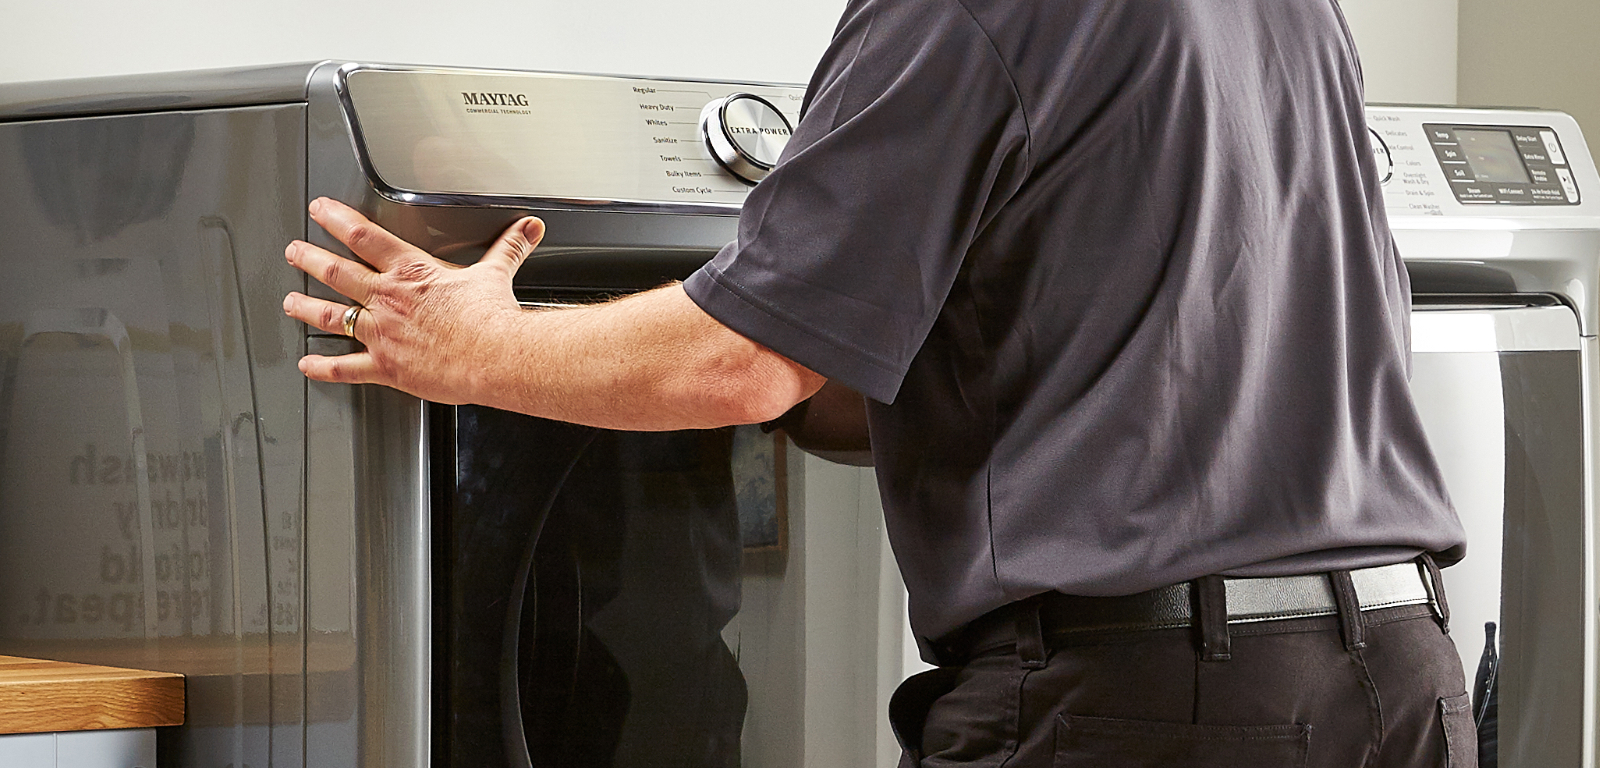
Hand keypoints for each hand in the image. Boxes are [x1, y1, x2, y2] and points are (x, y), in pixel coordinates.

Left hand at [281, 197, 544, 403]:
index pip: (364, 236)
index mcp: (412, 272)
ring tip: (291, 302)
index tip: (320, 210)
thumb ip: (509, 248)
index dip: (336, 219)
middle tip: (294, 251)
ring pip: (332, 316)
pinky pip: (346, 368)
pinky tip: (307, 365)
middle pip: (336, 272)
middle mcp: (388, 299)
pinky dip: (324, 368)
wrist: (494, 355)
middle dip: (309, 259)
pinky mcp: (386, 366)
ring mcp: (383, 333)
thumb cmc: (492, 318)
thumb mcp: (497, 272)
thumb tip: (528, 227)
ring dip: (307, 308)